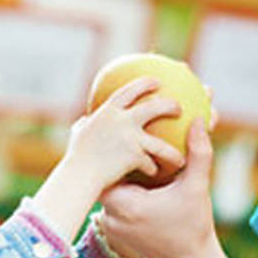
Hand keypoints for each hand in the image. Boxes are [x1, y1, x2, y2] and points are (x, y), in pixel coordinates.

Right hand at [65, 77, 184, 193]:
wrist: (77, 175)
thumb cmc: (76, 158)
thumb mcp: (78, 136)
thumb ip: (85, 126)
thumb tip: (85, 121)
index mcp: (108, 111)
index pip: (129, 91)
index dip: (144, 84)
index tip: (156, 81)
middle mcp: (121, 121)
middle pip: (153, 108)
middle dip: (169, 105)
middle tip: (179, 108)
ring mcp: (129, 138)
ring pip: (160, 144)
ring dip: (173, 152)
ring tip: (182, 158)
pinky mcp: (133, 156)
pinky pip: (150, 163)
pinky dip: (153, 169)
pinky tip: (157, 175)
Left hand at [99, 119, 219, 257]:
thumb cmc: (194, 226)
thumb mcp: (197, 187)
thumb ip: (198, 153)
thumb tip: (198, 120)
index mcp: (125, 204)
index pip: (102, 168)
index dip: (105, 148)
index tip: (112, 131)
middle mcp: (111, 217)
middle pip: (101, 178)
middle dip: (108, 159)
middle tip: (111, 136)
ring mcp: (111, 227)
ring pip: (105, 192)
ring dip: (113, 176)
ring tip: (115, 152)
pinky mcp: (115, 233)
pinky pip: (111, 205)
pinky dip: (119, 191)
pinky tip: (128, 176)